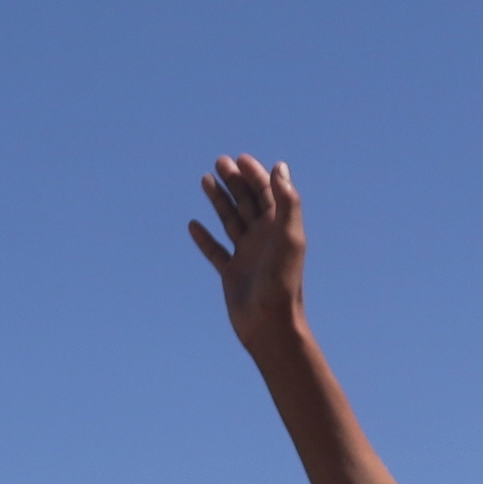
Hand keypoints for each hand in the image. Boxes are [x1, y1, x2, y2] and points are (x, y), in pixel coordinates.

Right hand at [187, 154, 309, 355]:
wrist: (270, 324)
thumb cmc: (282, 281)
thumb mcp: (289, 236)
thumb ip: (287, 202)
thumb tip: (279, 167)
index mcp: (279, 228)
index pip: (268, 193)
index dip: (255, 174)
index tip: (240, 159)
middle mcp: (264, 239)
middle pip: (248, 202)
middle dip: (235, 181)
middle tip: (219, 162)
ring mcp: (247, 255)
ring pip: (231, 221)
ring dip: (219, 200)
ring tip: (205, 179)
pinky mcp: (232, 274)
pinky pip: (216, 251)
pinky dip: (205, 238)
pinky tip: (193, 225)